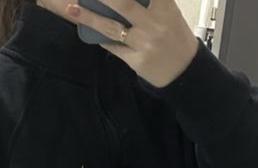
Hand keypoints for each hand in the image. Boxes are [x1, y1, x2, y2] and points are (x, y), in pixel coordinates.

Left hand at [63, 0, 198, 87]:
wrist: (185, 71)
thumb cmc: (175, 36)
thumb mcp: (170, 13)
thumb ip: (152, 2)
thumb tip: (118, 1)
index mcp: (165, 7)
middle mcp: (154, 24)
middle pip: (123, 4)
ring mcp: (144, 43)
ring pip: (111, 28)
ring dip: (89, 17)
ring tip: (72, 7)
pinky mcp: (136, 60)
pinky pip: (113, 47)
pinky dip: (101, 38)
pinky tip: (87, 29)